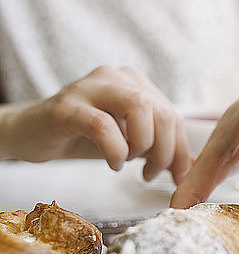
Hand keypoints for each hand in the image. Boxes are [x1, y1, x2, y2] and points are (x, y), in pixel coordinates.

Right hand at [2, 65, 192, 183]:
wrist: (33, 135)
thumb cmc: (84, 138)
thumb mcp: (129, 142)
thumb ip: (158, 149)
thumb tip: (190, 168)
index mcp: (135, 83)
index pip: (172, 115)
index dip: (179, 150)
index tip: (175, 176)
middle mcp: (116, 77)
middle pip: (161, 111)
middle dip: (164, 151)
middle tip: (150, 173)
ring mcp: (90, 87)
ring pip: (138, 107)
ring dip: (141, 145)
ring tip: (129, 162)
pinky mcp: (67, 106)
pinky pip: (103, 125)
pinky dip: (115, 150)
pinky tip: (112, 162)